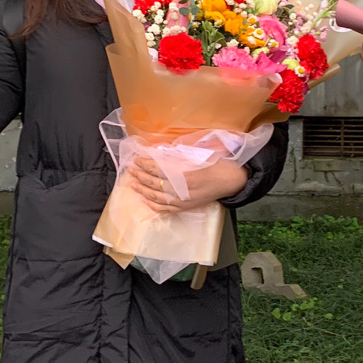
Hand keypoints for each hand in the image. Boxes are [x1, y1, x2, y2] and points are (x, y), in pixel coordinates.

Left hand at [127, 157, 248, 213]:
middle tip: (130, 170)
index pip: (158, 170)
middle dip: (141, 176)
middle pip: (155, 184)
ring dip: (143, 191)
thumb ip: (179, 156)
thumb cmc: (218, 164)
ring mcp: (183, 201)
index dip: (145, 165)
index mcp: (185, 175)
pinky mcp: (186, 208)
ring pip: (157, 198)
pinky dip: (154, 206)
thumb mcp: (199, 155)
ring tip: (133, 184)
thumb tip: (160, 153)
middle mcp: (182, 191)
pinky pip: (166, 209)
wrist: (232, 181)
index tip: (136, 159)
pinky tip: (146, 201)